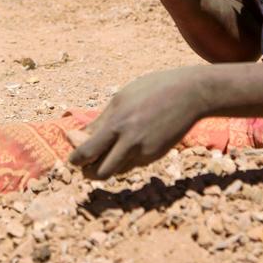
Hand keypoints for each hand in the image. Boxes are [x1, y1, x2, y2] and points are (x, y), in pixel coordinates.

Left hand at [69, 68, 205, 178]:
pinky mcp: (155, 156)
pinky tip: (125, 146)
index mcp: (117, 123)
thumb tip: (81, 136)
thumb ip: (102, 120)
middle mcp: (130, 141)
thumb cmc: (152, 90)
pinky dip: (123, 160)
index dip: (75, 159)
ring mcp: (144, 152)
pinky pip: (132, 165)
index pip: (87, 152)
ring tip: (102, 155)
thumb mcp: (121, 98)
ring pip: (116, 171)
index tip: (72, 157)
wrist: (190, 94)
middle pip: (99, 172)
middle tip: (83, 165)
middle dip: (87, 172)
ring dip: (105, 167)